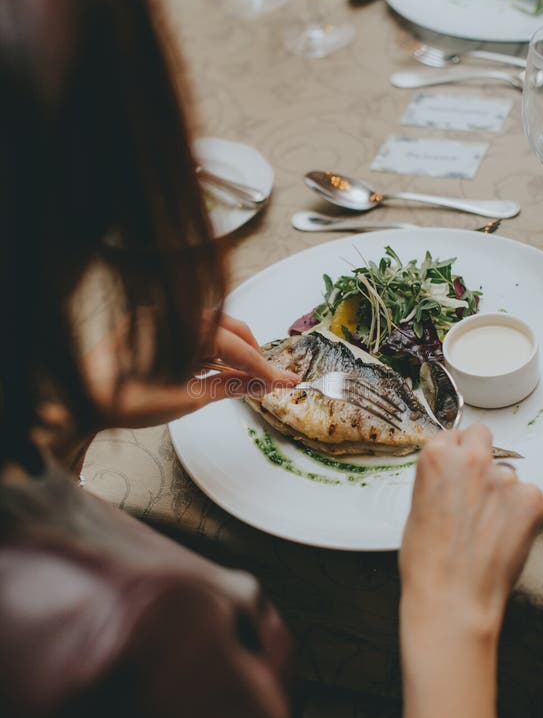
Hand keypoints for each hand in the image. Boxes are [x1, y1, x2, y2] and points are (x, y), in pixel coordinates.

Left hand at [82, 313, 297, 428]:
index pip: (234, 345)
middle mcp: (174, 315)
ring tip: (256, 378)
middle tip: (274, 380)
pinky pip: (196, 338)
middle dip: (254, 354)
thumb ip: (227, 387)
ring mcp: (165, 322)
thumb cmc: (126, 400)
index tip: (284, 382)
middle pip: (229, 329)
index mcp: (181, 326)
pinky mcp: (158, 332)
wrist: (84, 402)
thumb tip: (259, 386)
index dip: (262, 366)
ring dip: (236, 354)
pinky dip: (215, 354)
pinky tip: (228, 372)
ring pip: (214, 333)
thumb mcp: (184, 399)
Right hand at [400, 425, 542, 642]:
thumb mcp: (417, 507)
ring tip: (486, 526)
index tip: (455, 469)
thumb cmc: (427, 562)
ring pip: (506, 472)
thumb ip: (438, 480)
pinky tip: (502, 534)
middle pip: (481, 437)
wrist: (453, 598)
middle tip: (474, 486)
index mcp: (437, 457)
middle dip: (478, 455)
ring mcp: (506, 479)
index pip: (452, 435)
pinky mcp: (532, 499)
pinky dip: (519, 511)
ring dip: (499, 491)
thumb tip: (453, 478)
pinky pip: (527, 494)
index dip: (453, 454)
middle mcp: (473, 460)